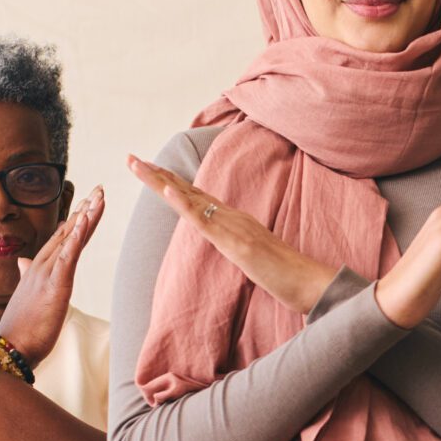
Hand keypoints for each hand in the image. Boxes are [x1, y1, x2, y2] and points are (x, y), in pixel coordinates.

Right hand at [0, 185, 103, 361]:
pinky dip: (75, 237)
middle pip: (68, 233)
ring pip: (70, 239)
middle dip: (85, 210)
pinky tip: (84, 220)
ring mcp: (47, 274)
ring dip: (85, 217)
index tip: (88, 202)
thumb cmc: (21, 327)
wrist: (11, 348)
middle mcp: (41, 266)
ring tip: (98, 196)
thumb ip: (26, 275)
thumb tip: (23, 260)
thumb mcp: (27, 296)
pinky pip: (67, 256)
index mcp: (38, 269)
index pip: (61, 239)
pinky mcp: (54, 285)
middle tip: (99, 189)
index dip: (76, 220)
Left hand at [128, 156, 334, 314]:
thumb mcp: (255, 260)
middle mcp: (231, 216)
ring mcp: (233, 226)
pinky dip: (183, 202)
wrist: (310, 283)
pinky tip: (166, 188)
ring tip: (137, 165)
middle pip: (188, 191)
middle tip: (130, 158)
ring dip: (160, 180)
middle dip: (157, 174)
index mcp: (234, 222)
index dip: (171, 183)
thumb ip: (241, 250)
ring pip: (190, 198)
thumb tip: (231, 248)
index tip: (149, 171)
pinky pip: (204, 219)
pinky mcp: (234, 240)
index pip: (196, 199)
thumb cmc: (287, 276)